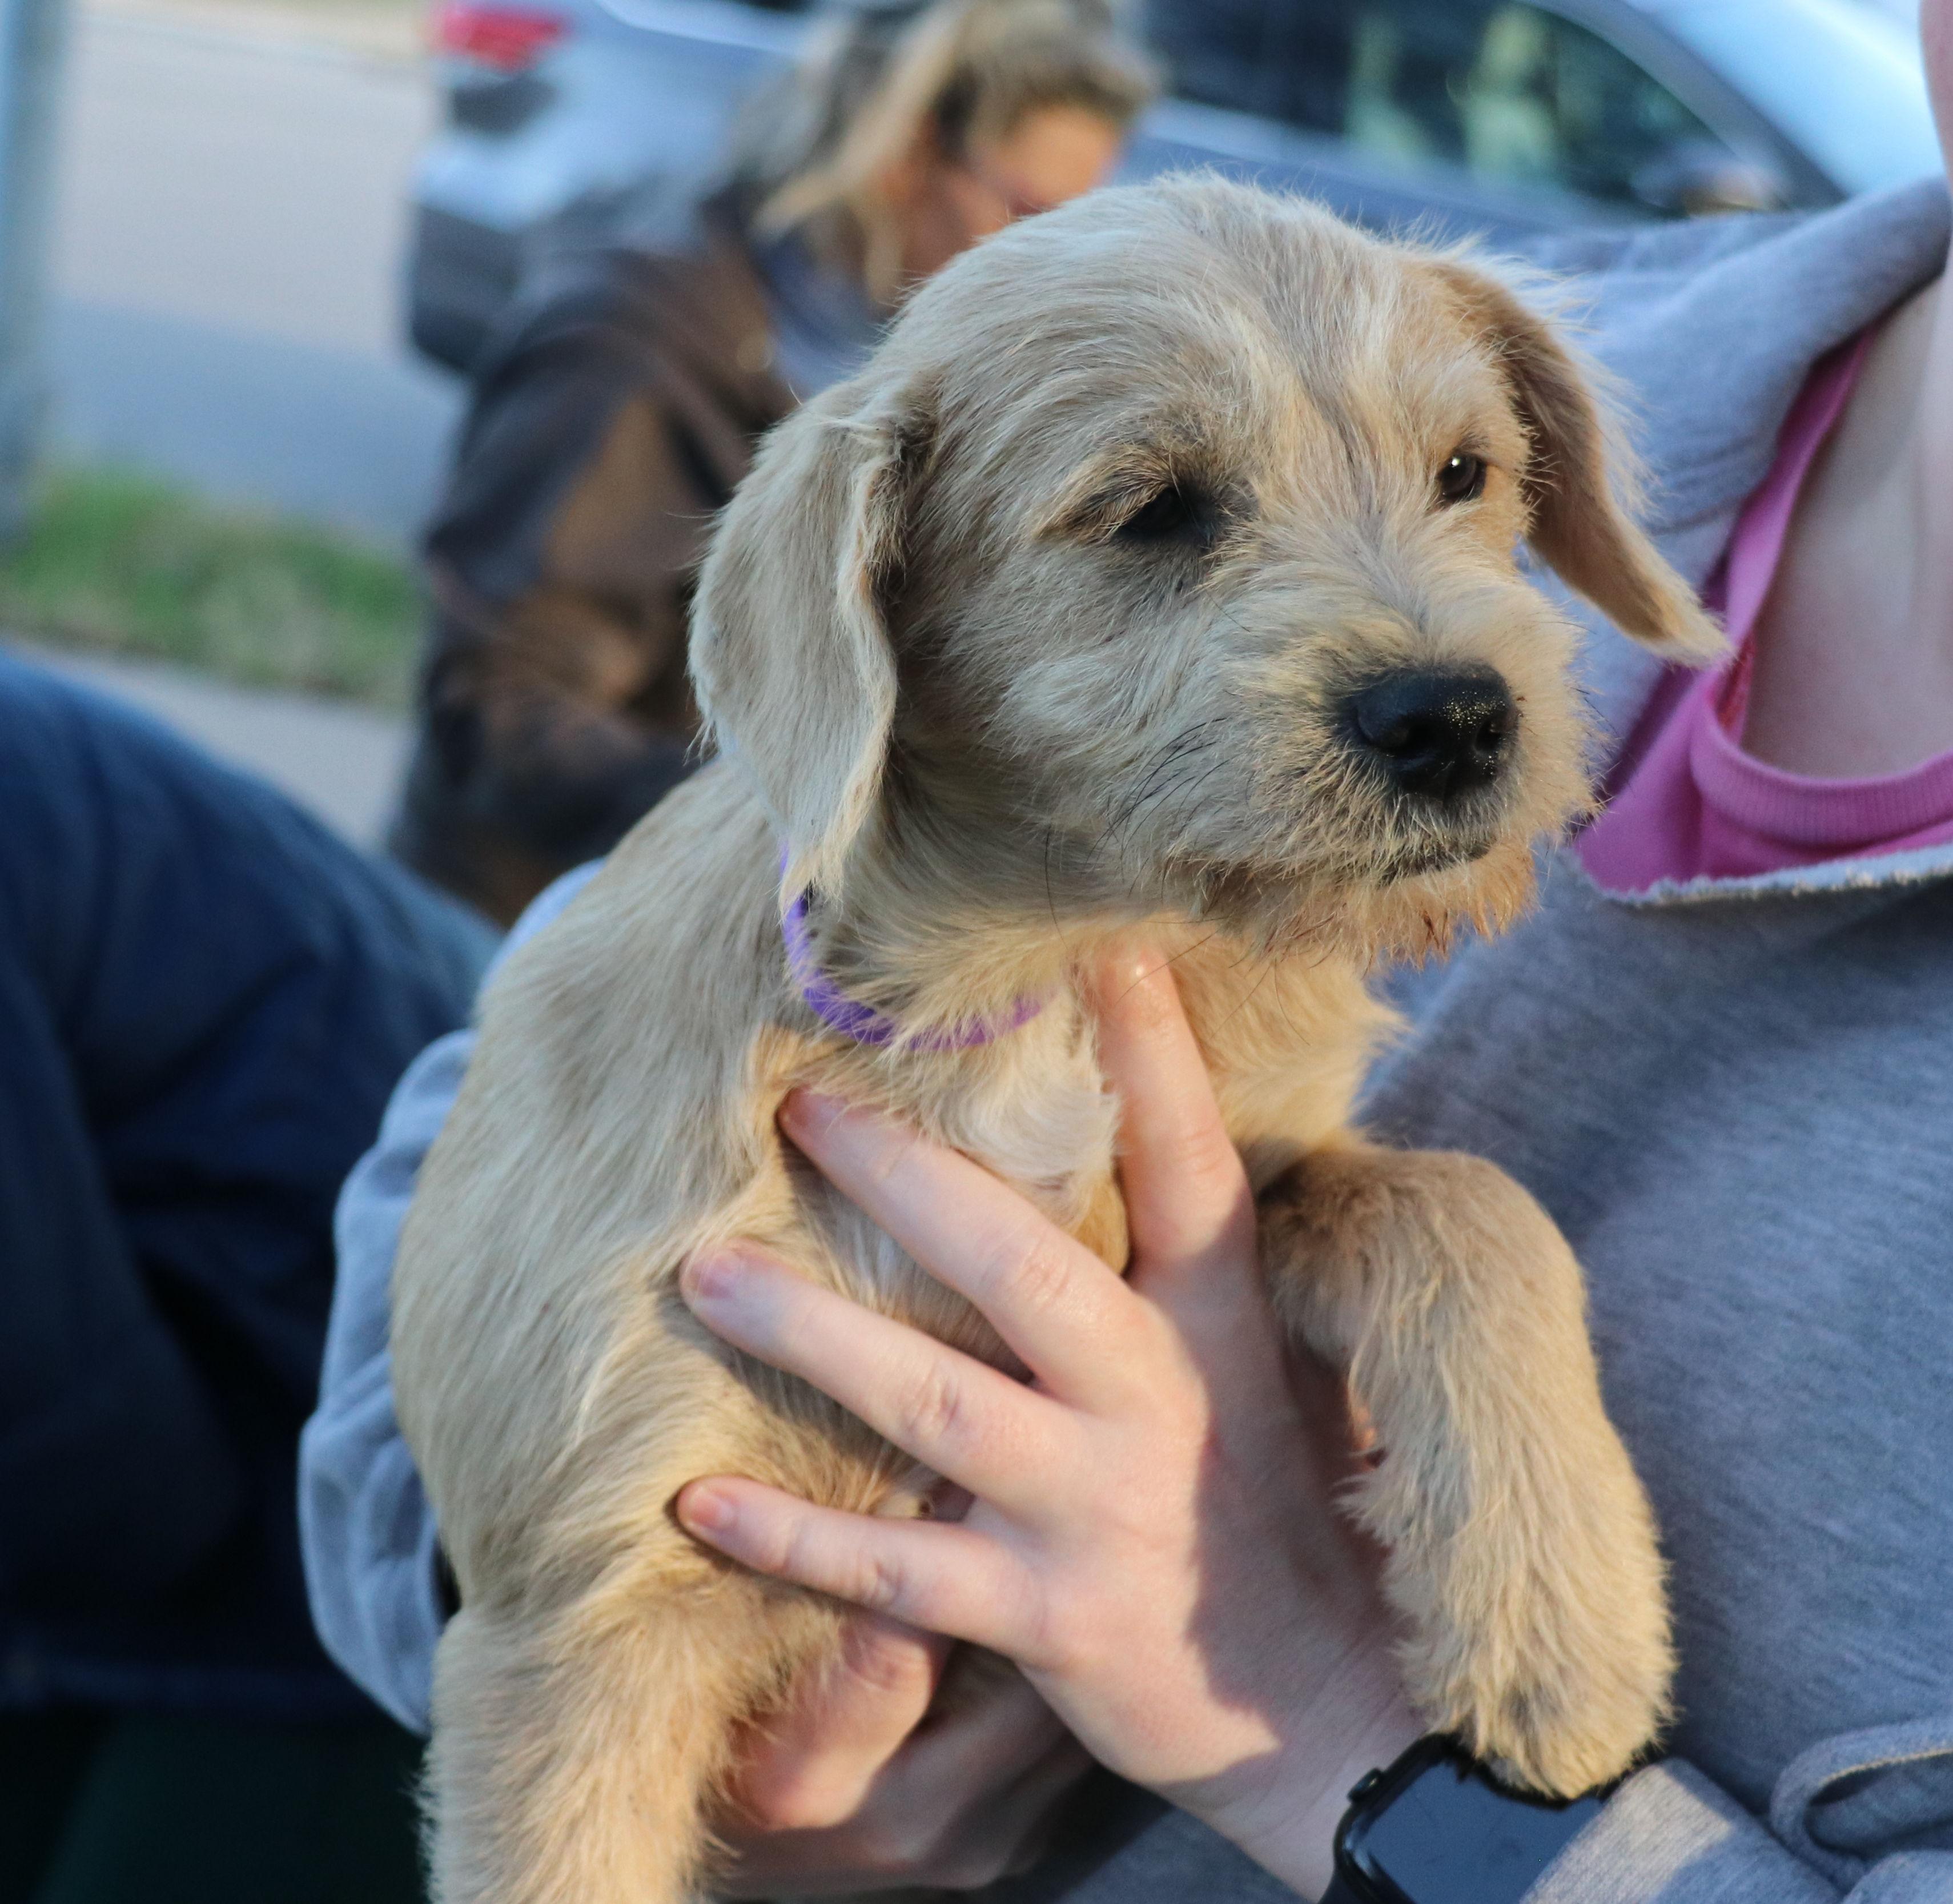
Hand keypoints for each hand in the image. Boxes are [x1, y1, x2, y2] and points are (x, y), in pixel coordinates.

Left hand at [676, 952, 1421, 1897]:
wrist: (1343, 1713)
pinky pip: (896, 1571)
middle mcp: (1155, 1397)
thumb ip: (1204, 1271)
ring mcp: (1097, 1505)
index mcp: (1219, 1324)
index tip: (1097, 948)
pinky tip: (698, 1504)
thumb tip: (1142, 1143)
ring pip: (932, 1400)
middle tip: (800, 1107)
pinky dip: (795, 1539)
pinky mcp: (1047, 1615)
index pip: (1190, 1162)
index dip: (1151, 1052)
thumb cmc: (1289, 1507)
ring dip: (809, 1335)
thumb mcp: (1276, 1370)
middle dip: (903, 1175)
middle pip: (1018, 1261)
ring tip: (703, 1271)